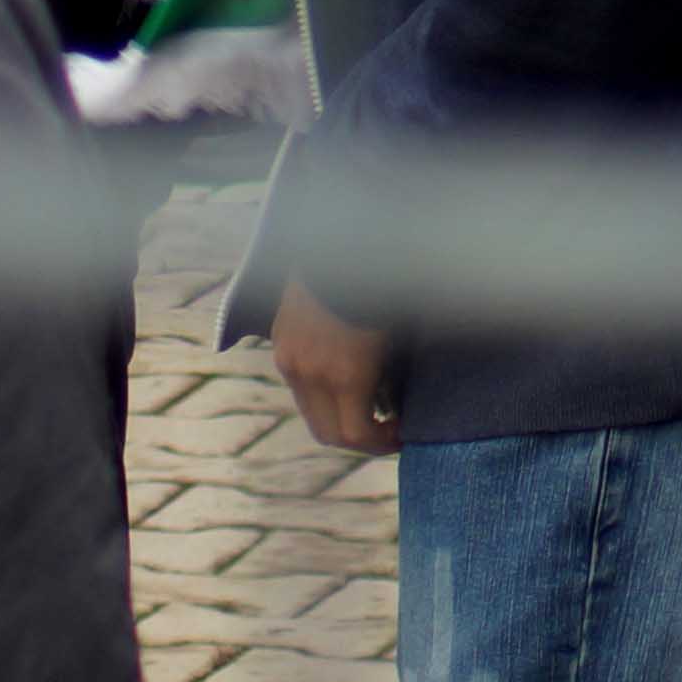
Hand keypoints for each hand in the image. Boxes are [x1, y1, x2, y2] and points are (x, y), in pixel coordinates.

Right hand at [271, 280, 400, 453]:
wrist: (345, 238)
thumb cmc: (388, 283)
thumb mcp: (399, 333)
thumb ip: (392, 375)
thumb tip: (396, 404)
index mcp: (346, 374)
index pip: (354, 435)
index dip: (380, 444)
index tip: (402, 434)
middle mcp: (310, 372)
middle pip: (327, 433)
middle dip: (359, 439)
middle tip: (386, 430)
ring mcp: (289, 357)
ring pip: (309, 410)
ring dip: (336, 416)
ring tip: (367, 404)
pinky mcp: (280, 340)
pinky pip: (298, 381)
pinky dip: (320, 391)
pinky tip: (343, 376)